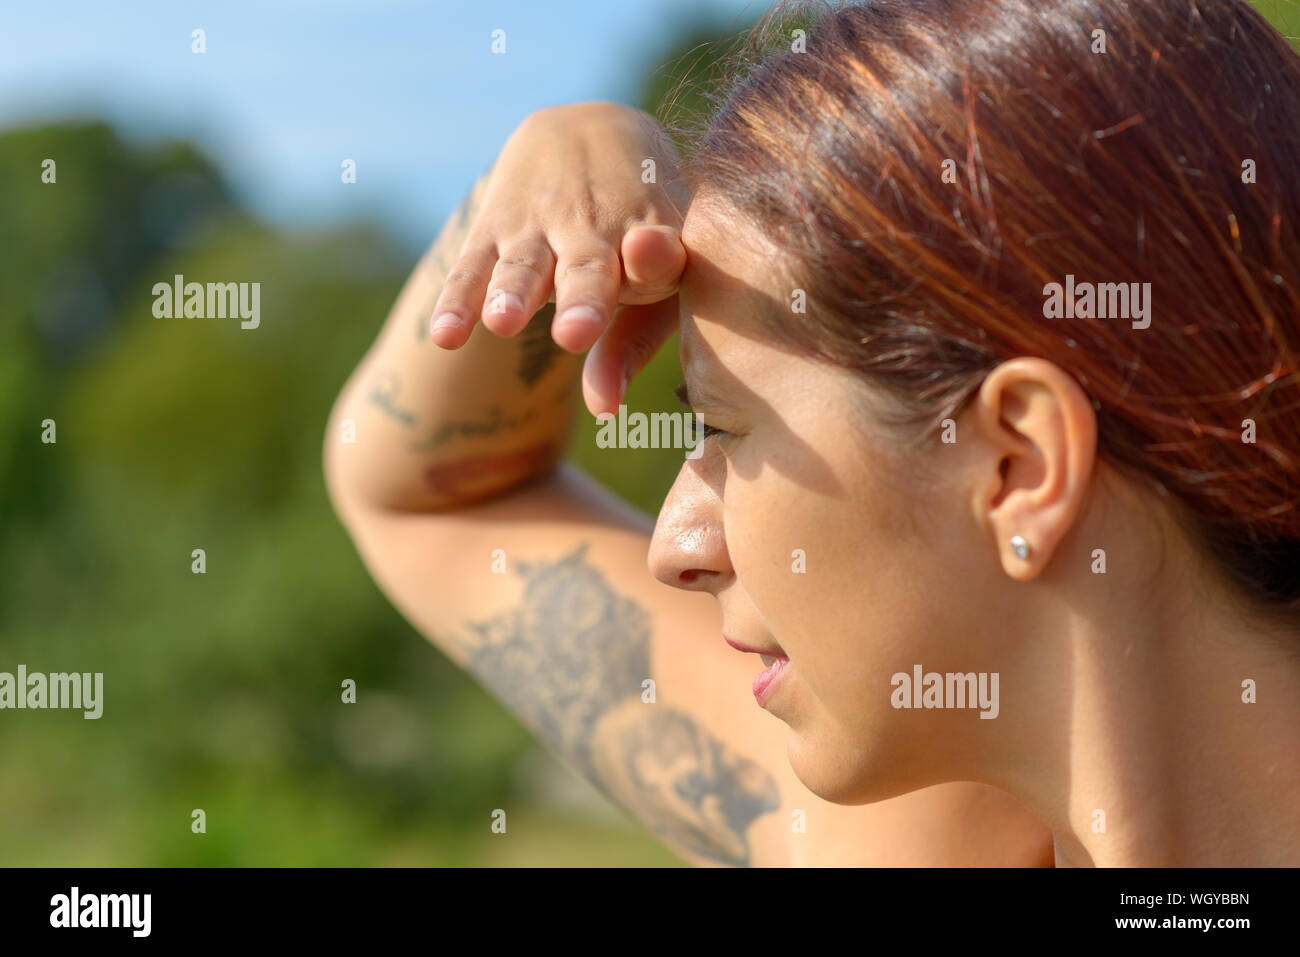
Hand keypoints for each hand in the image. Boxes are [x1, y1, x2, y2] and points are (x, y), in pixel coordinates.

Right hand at [428, 102, 687, 417]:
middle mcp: (598, 228)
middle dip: (583, 299)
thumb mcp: (651, 282)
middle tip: (576, 333)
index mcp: (654, 236)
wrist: (590, 126)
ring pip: (527, 264)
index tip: (646, 253)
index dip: (655, 255)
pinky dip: (457, 300)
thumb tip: (604, 411)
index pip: (659, 251)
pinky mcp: (496, 227)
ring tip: (503, 322)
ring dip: (516, 292)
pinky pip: (473, 267)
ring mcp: (543, 226)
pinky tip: (444, 336)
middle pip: (590, 266)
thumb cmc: (639, 233)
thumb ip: (629, 348)